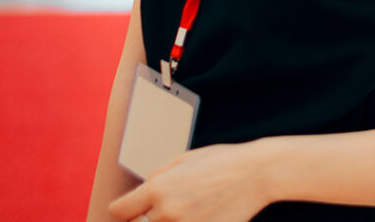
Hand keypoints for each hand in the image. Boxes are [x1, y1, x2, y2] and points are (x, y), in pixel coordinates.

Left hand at [108, 141, 272, 221]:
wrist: (255, 174)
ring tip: (192, 205)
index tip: (126, 210)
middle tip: (176, 199)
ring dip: (171, 220)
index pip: (119, 211)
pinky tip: (202, 211)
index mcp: (158, 189)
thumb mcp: (184, 159)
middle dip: (152, 214)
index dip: (121, 210)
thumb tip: (143, 191)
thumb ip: (158, 176)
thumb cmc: (222, 161)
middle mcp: (166, 213)